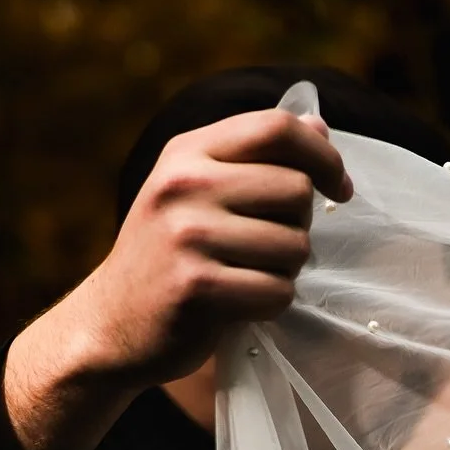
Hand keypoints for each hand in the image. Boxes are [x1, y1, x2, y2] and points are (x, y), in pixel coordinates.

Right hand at [0, 109, 351, 449]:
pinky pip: (277, 291)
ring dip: (286, 271)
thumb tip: (317, 125)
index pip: (276, 127)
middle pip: (295, 189)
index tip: (339, 186)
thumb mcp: (196, 193)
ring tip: (249, 277)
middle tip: (272, 248)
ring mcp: (188, 235)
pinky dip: (271, 305)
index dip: (323, 154)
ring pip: (294, 246)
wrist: (110, 325)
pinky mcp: (197, 286)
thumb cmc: (165, 257)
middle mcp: (184, 184)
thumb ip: (253, 159)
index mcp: (187, 152)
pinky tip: (240, 306)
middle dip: (300, 225)